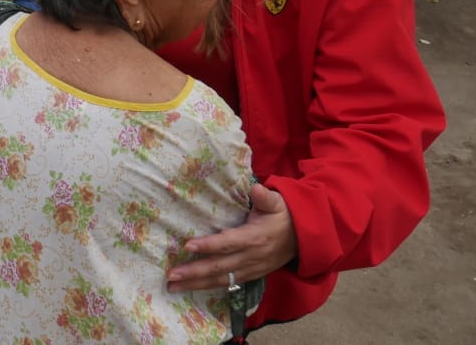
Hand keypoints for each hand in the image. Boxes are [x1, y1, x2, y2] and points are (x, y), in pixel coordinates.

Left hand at [166, 183, 296, 291]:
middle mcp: (251, 257)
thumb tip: (255, 189)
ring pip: (220, 279)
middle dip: (194, 272)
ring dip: (196, 284)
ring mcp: (250, 269)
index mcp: (254, 238)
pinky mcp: (250, 275)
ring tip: (174, 286)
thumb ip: (266, 197)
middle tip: (171, 276)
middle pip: (219, 267)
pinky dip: (209, 287)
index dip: (208, 246)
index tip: (188, 246)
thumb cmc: (284, 216)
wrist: (304, 239)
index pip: (228, 243)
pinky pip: (227, 284)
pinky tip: (192, 288)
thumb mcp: (278, 203)